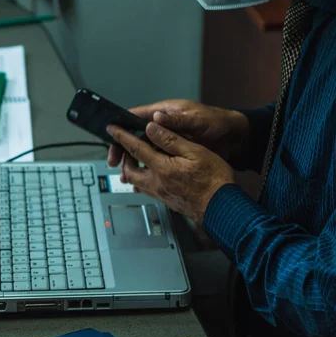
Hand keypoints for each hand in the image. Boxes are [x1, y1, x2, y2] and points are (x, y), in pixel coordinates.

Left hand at [106, 121, 235, 227]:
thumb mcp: (194, 151)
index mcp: (161, 168)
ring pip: (136, 182)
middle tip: (126, 147)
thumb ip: (170, 140)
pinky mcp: (167, 201)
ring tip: (135, 161)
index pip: (135, 149)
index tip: (112, 129)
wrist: (222, 208)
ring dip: (132, 170)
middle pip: (129, 170)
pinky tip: (151, 176)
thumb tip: (151, 128)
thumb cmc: (214, 180)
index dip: (122, 137)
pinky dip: (143, 180)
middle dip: (124, 158)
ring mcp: (160, 194)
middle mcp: (156, 183)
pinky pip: (147, 190)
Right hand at [108, 100, 249, 168]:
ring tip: (124, 176)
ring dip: (132, 163)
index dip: (122, 127)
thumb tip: (155, 119)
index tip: (112, 135)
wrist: (236, 139)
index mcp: (165, 113)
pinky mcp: (173, 155)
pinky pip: (153, 163)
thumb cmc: (217, 123)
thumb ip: (176, 121)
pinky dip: (145, 172)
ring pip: (142, 152)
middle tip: (114, 162)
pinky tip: (139, 182)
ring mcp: (167, 142)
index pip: (136, 117)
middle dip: (122, 150)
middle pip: (135, 137)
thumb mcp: (197, 120)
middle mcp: (162, 126)